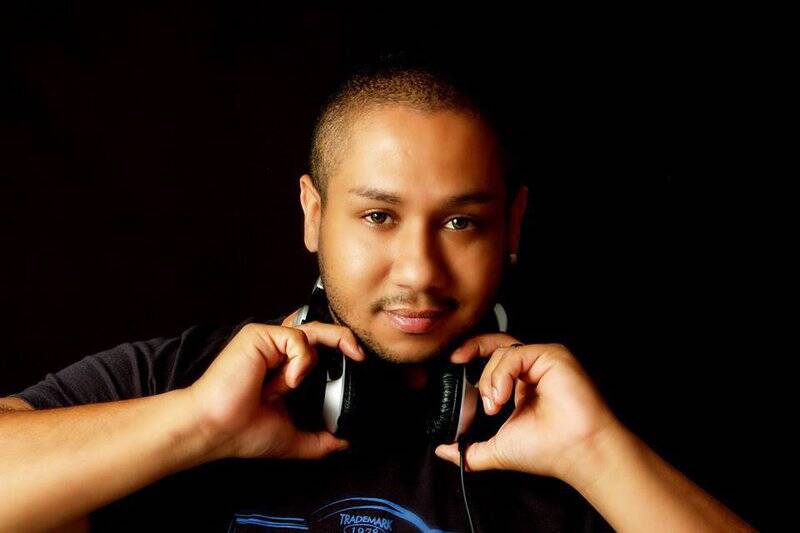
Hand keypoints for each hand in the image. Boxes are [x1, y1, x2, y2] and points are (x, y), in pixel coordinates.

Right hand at [187, 310, 365, 460]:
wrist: (217, 429)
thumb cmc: (244, 431)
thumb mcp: (293, 438)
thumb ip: (320, 440)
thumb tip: (344, 442)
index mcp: (285, 368)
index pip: (320, 348)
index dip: (340, 352)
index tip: (357, 365)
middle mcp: (278, 351)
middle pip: (321, 332)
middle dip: (344, 339)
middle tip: (359, 355)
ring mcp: (268, 340)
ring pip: (313, 330)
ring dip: (316, 357)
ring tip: (300, 382)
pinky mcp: (259, 335)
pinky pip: (296, 338)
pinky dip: (300, 361)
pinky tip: (285, 382)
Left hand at [434, 335, 623, 483]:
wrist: (577, 452)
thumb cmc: (547, 450)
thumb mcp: (496, 449)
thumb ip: (468, 451)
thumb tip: (442, 451)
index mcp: (520, 387)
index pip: (492, 359)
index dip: (472, 356)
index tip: (454, 364)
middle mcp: (532, 370)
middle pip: (496, 343)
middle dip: (472, 348)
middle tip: (456, 361)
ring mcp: (543, 361)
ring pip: (502, 351)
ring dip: (489, 379)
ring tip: (494, 405)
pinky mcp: (552, 355)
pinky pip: (515, 354)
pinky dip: (502, 374)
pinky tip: (503, 397)